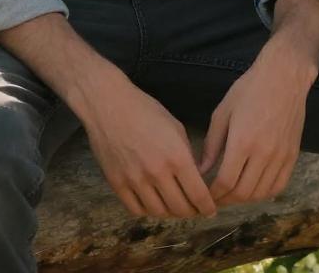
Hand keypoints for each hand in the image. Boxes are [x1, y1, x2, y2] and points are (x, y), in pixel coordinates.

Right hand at [82, 78, 217, 219]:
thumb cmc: (145, 110)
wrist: (109, 104)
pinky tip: (152, 203)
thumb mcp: (175, 127)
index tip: (210, 210)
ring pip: (159, 212)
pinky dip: (148, 210)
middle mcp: (157, 172)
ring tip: (173, 206)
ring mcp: (135, 180)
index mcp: (177, 156)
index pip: (198, 195)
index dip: (207, 207)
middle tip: (193, 209)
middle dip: (191, 212)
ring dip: (170, 213)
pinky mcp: (117, 184)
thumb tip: (195, 178)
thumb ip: (187, 155)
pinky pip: (136, 210)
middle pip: (180, 209)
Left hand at [198, 48, 310, 206]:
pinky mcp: (292, 156)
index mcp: (243, 141)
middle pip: (242, 192)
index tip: (204, 193)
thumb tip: (201, 170)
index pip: (226, 181)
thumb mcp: (222, 112)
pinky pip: (278, 186)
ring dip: (244, 199)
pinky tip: (253, 189)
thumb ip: (212, 144)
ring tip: (231, 194)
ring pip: (260, 193)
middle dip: (225, 199)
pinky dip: (264, 194)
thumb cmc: (248, 90)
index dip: (213, 193)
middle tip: (215, 198)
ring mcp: (280, 157)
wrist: (284, 77)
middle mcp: (264, 153)